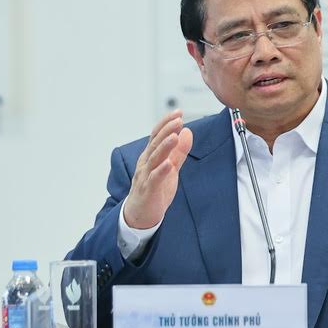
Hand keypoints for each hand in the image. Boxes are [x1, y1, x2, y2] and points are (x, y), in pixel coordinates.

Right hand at [123, 110, 192, 228]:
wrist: (140, 215)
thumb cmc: (155, 190)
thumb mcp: (170, 168)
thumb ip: (179, 151)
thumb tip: (187, 131)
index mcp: (150, 156)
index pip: (157, 135)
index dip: (166, 123)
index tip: (179, 113)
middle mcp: (146, 163)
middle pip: (155, 143)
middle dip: (166, 130)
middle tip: (178, 119)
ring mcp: (145, 176)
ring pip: (154, 159)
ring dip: (164, 147)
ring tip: (174, 136)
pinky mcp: (148, 190)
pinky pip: (154, 179)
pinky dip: (160, 171)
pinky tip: (168, 164)